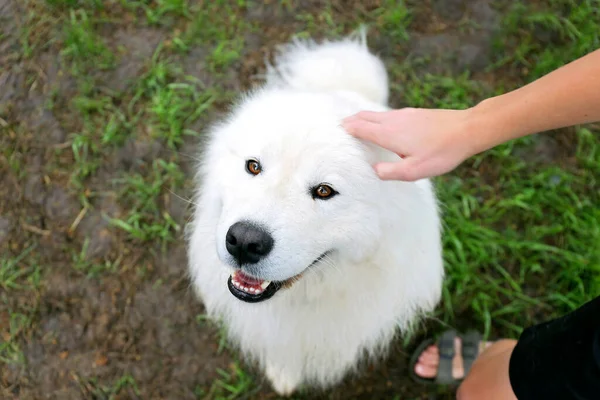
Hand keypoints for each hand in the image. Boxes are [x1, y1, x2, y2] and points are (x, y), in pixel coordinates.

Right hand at [342, 108, 474, 180]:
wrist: (468, 129)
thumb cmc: (442, 153)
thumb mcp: (415, 171)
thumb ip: (390, 172)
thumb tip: (373, 170)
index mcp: (389, 134)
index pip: (359, 127)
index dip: (345, 129)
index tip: (333, 131)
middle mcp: (393, 120)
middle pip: (364, 116)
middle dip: (350, 121)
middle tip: (338, 126)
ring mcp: (404, 114)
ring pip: (376, 114)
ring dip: (363, 118)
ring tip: (355, 125)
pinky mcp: (414, 113)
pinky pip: (387, 114)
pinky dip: (376, 118)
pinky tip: (382, 125)